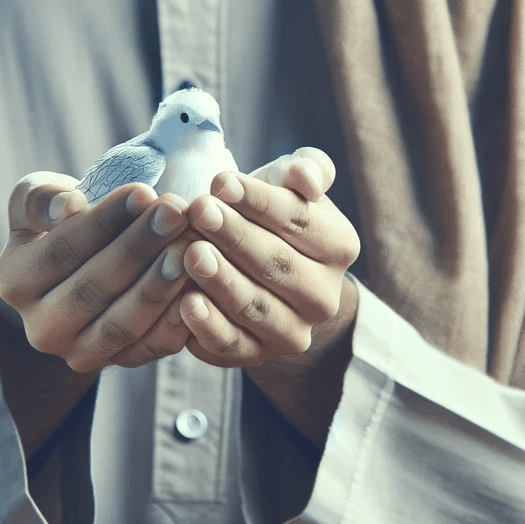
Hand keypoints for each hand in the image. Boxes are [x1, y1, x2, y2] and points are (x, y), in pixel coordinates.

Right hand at [0, 172, 202, 373]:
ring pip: (122, 324)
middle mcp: (41, 328)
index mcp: (15, 283)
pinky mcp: (119, 364)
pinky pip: (151, 347)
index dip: (105, 221)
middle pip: (93, 288)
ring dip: (159, 286)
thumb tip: (68, 206)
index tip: (144, 191)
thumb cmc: (58, 221)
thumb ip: (42, 198)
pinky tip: (198, 287)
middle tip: (176, 213)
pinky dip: (177, 320)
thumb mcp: (37, 199)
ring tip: (189, 247)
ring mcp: (80, 353)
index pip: (62, 251)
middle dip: (139, 248)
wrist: (76, 270)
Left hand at [177, 148, 359, 369]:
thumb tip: (305, 178)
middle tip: (198, 211)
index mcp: (339, 246)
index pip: (299, 220)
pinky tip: (185, 303)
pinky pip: (233, 345)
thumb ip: (307, 168)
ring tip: (191, 253)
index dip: (259, 201)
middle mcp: (324, 296)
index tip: (220, 182)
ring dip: (221, 280)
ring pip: (256, 306)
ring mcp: (293, 331)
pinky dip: (209, 326)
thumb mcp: (287, 181)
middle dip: (235, 236)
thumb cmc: (267, 212)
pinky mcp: (257, 356)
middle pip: (277, 264)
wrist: (253, 265)